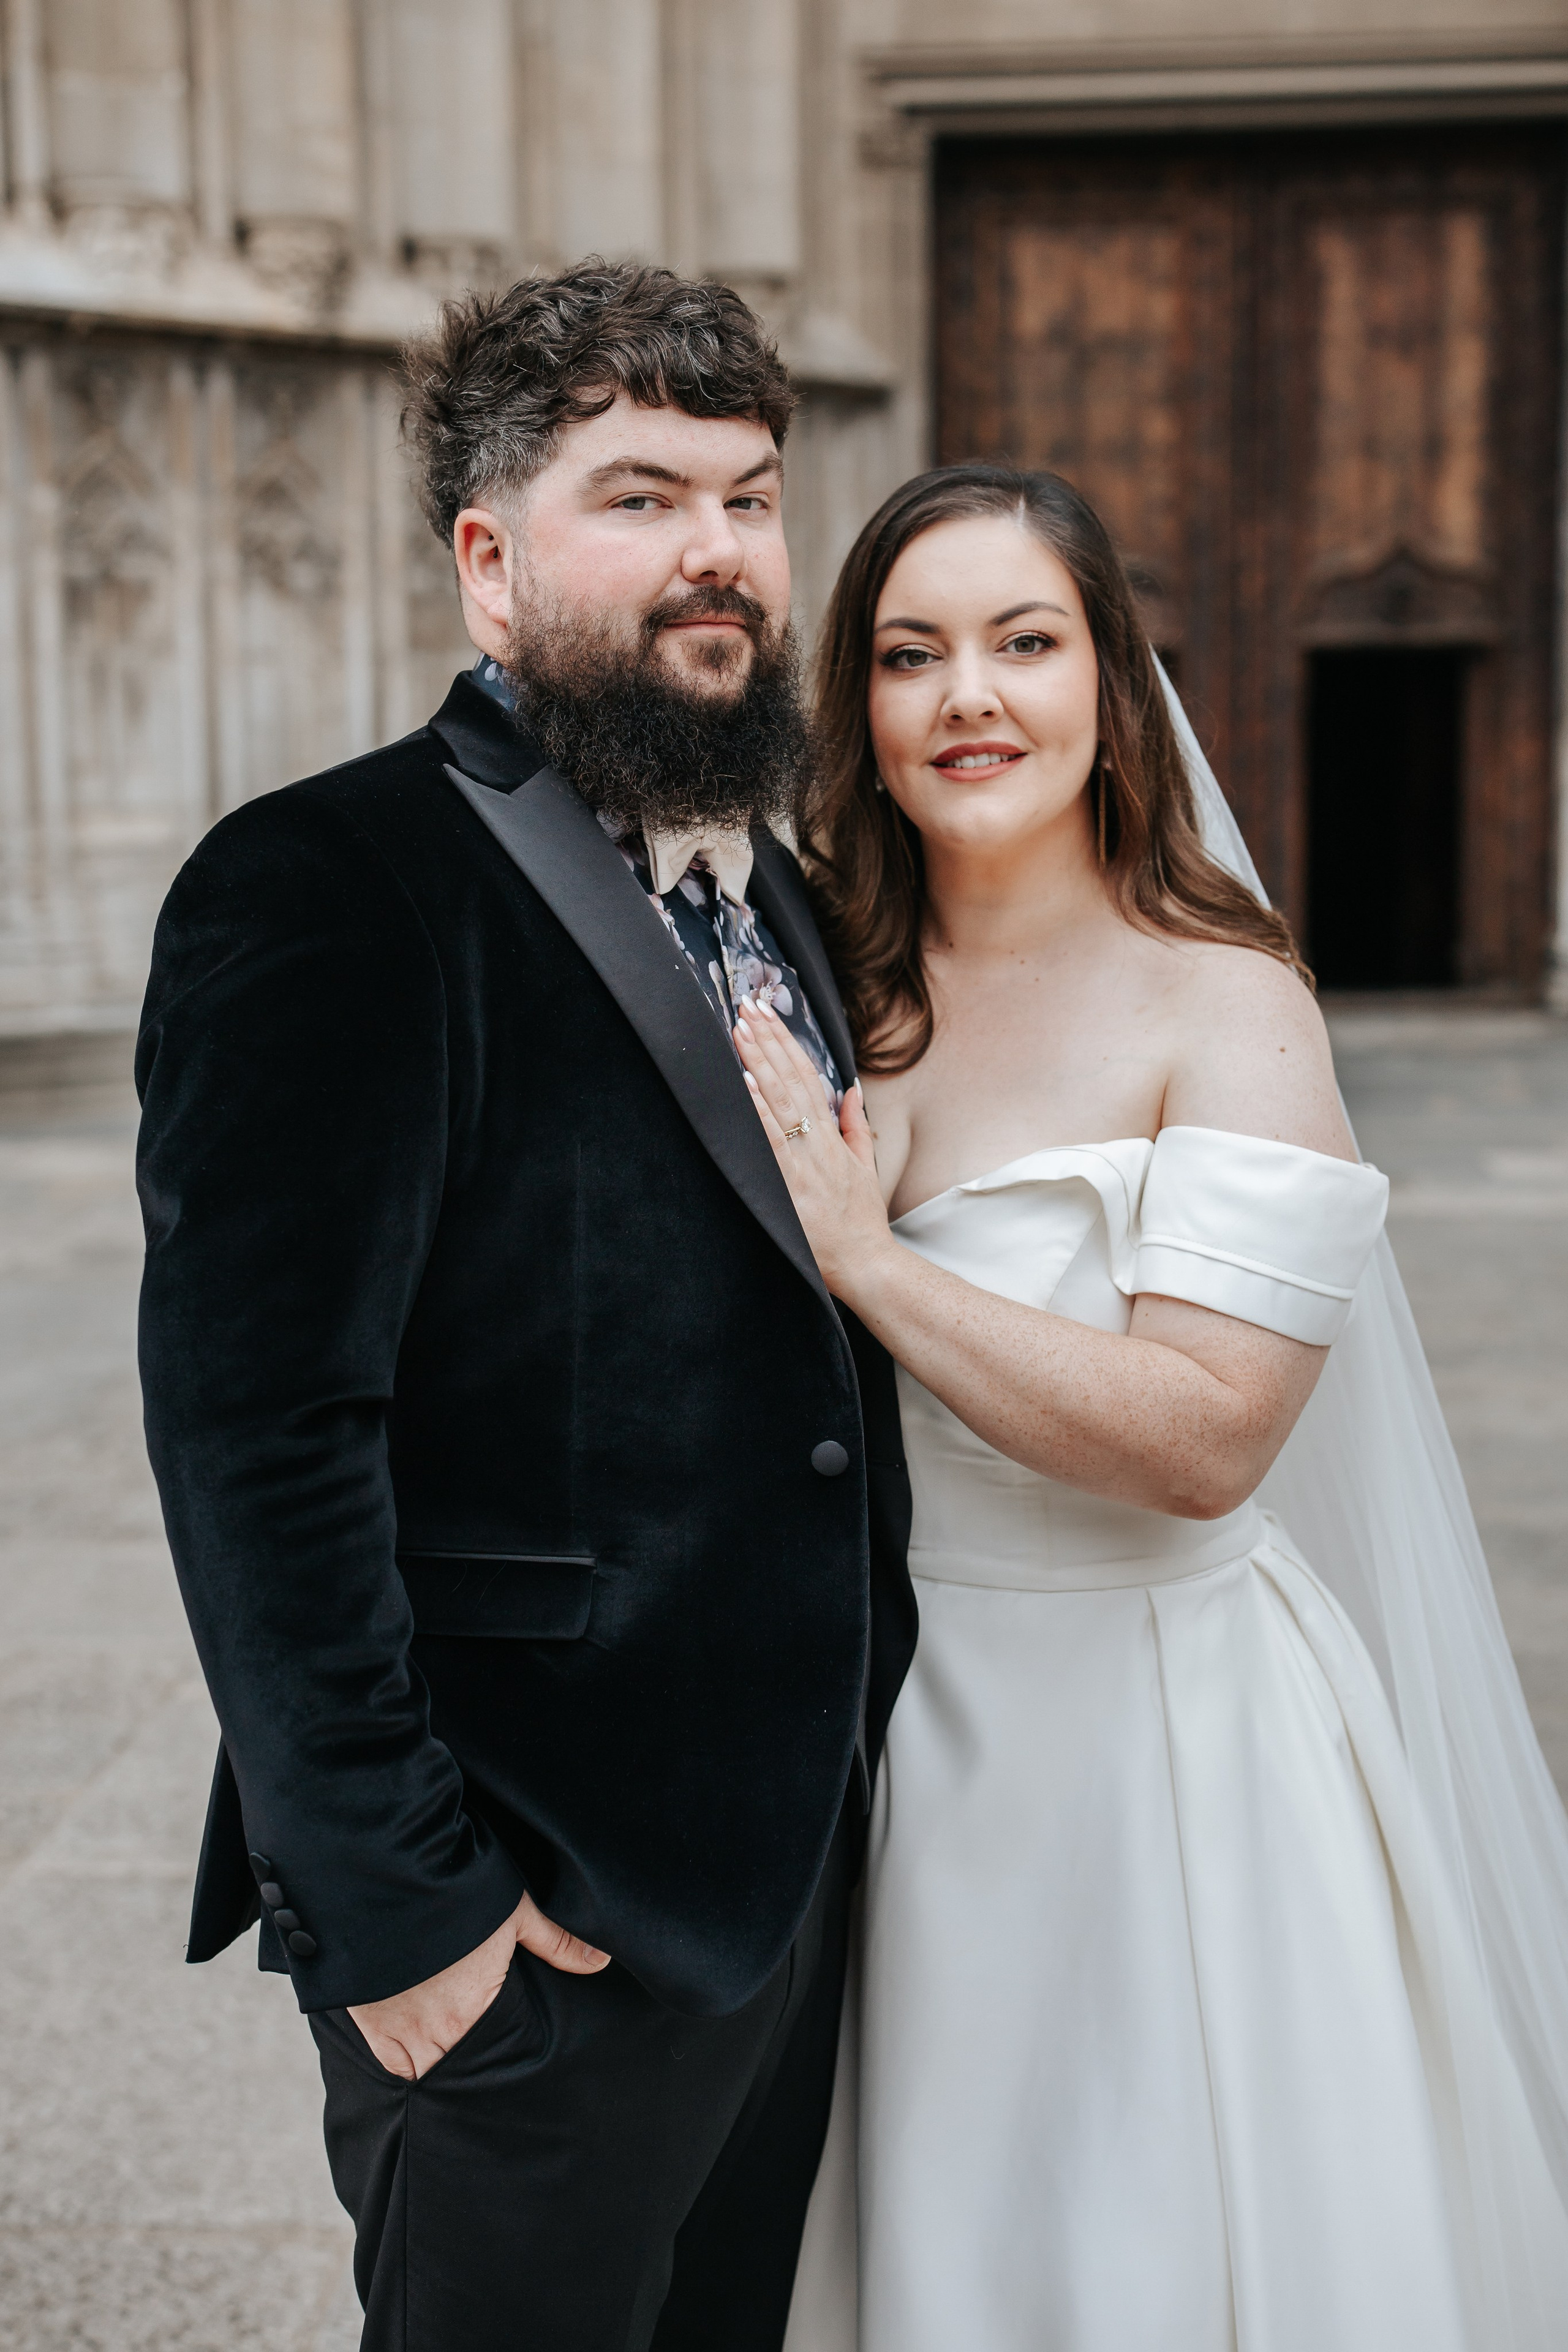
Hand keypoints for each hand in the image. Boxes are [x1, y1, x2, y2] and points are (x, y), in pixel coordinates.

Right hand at [347, 1889, 608, 2080]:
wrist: (391, 1876)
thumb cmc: (458, 1890)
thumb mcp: (515, 1911)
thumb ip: (555, 1942)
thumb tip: (600, 1961)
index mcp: (474, 2013)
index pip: (491, 2062)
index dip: (497, 2066)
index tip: (501, 2064)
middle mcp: (435, 2033)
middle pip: (455, 2071)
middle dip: (467, 2070)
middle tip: (477, 2060)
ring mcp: (397, 2031)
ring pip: (420, 2071)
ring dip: (434, 2064)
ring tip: (448, 2055)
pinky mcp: (369, 2022)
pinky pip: (390, 2060)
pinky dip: (401, 2057)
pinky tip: (414, 2048)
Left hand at [734, 998, 896, 1298]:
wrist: (866, 1264)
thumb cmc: (862, 1221)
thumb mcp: (864, 1167)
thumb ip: (855, 1126)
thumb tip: (850, 1090)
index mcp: (833, 1136)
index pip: (807, 1076)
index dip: (785, 1044)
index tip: (766, 1016)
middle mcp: (819, 1143)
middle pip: (790, 1081)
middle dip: (767, 1042)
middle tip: (746, 1007)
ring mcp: (804, 1163)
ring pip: (780, 1103)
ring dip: (758, 1064)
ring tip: (740, 1032)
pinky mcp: (791, 1187)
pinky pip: (771, 1142)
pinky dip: (758, 1112)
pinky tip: (744, 1085)